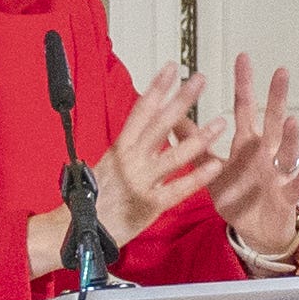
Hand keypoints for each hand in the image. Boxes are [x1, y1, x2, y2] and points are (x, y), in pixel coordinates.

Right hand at [87, 56, 221, 249]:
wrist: (78, 230)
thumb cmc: (93, 197)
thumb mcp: (109, 163)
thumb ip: (130, 146)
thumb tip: (145, 124)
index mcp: (120, 147)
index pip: (141, 110)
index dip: (157, 88)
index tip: (172, 68)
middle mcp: (131, 160)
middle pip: (160, 124)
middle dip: (181, 100)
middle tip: (200, 80)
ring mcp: (141, 181)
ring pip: (175, 156)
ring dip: (199, 138)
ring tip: (220, 123)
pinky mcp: (150, 205)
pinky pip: (179, 189)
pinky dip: (198, 177)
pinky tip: (215, 166)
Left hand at [207, 57, 298, 262]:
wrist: (255, 230)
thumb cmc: (237, 195)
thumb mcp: (211, 168)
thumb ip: (194, 143)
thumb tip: (171, 118)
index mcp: (247, 144)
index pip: (245, 108)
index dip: (243, 84)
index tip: (242, 58)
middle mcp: (266, 153)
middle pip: (272, 121)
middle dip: (277, 97)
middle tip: (281, 72)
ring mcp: (278, 173)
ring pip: (287, 151)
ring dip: (291, 136)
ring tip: (292, 120)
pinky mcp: (286, 197)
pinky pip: (295, 185)